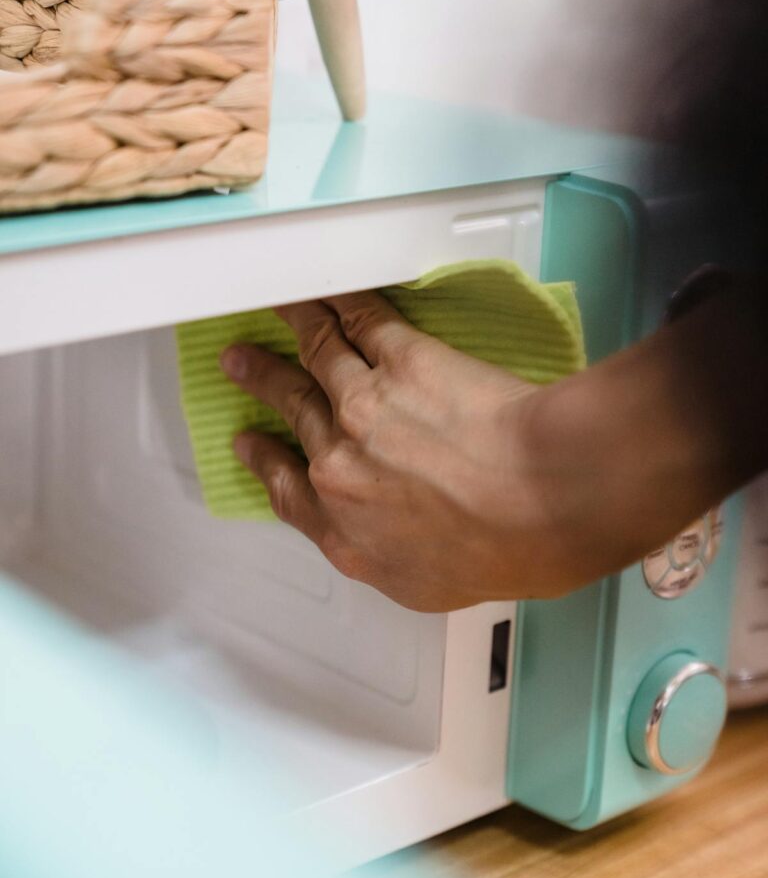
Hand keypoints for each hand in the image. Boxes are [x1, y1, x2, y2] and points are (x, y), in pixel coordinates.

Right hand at [220, 280, 767, 611]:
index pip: (288, 491)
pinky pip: (358, 320)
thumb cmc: (504, 551)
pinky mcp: (403, 360)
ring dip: (292, 325)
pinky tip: (328, 291)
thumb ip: (394, 560)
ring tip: (277, 309)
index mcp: (345, 532)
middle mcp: (341, 466)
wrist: (538, 502)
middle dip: (264, 382)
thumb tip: (400, 546)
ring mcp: (364, 406)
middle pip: (293, 410)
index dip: (265, 462)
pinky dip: (337, 300)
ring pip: (315, 354)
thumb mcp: (430, 586)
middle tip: (242, 362)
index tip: (252, 445)